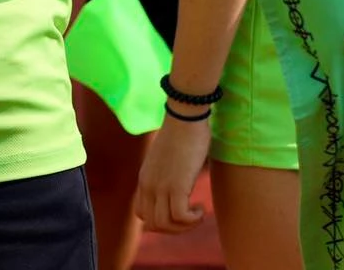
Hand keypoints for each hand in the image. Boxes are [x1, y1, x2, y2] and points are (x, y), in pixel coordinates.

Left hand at [135, 113, 211, 233]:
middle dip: (174, 228)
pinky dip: (193, 219)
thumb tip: (177, 181)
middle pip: (153, 224)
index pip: (142, 214)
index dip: (161, 220)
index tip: (178, 213)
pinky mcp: (176, 185)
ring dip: (184, 226)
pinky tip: (202, 208)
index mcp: (145, 178)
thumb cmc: (182, 132)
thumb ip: (165, 173)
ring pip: (165, 225)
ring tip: (197, 214)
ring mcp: (160, 186)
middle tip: (191, 217)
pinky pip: (180, 217)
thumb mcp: (167, 158)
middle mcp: (148, 185)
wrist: (186, 115)